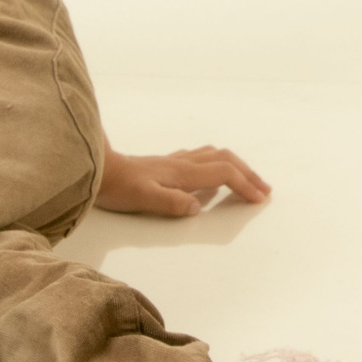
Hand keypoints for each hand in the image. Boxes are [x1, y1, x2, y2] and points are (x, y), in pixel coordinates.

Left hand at [97, 146, 272, 217]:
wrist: (97, 170)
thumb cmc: (118, 188)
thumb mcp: (143, 199)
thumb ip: (171, 203)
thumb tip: (197, 207)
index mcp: (182, 173)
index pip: (223, 174)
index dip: (244, 185)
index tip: (259, 200)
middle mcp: (183, 163)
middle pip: (226, 160)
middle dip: (248, 174)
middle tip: (264, 190)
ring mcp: (175, 161)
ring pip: (216, 155)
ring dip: (236, 165)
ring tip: (247, 178)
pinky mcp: (166, 163)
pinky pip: (202, 157)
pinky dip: (218, 162)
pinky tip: (213, 171)